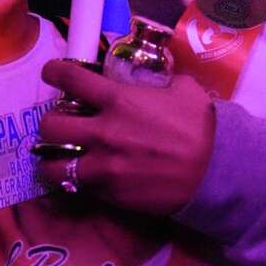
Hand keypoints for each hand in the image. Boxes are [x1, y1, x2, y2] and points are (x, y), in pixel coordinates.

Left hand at [35, 59, 215, 216]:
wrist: (215, 172)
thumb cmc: (201, 126)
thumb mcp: (181, 89)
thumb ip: (158, 80)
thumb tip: (152, 77)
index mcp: (118, 99)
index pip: (70, 79)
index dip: (54, 72)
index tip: (51, 73)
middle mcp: (102, 132)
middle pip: (50, 125)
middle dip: (50, 122)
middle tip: (61, 122)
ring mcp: (102, 166)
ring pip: (53, 165)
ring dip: (53, 158)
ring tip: (62, 156)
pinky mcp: (109, 193)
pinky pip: (78, 187)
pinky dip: (77, 181)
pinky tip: (85, 176)